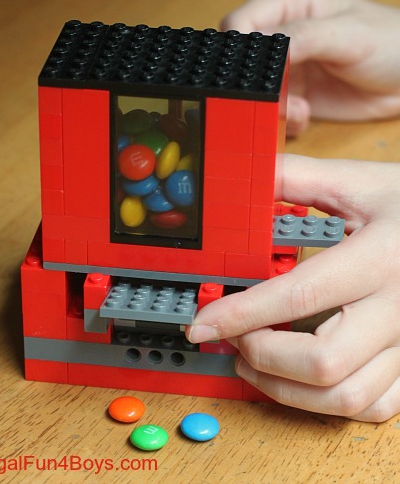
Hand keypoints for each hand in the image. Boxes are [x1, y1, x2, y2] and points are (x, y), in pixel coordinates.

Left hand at [186, 154, 399, 421]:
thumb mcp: (357, 181)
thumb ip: (296, 179)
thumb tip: (244, 181)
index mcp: (379, 258)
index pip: (300, 295)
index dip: (242, 314)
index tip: (203, 322)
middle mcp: (399, 308)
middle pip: (323, 362)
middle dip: (261, 355)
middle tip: (231, 336)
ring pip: (346, 397)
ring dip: (285, 389)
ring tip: (252, 362)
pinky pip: (375, 405)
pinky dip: (328, 401)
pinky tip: (302, 377)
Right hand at [222, 0, 399, 135]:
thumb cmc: (389, 43)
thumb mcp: (348, 34)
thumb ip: (303, 36)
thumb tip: (263, 49)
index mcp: (288, 4)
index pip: (239, 22)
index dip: (238, 49)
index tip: (254, 75)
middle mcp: (280, 36)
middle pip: (240, 63)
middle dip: (255, 86)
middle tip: (282, 98)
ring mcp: (283, 68)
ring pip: (252, 93)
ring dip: (271, 108)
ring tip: (301, 110)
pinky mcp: (290, 96)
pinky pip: (269, 112)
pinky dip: (282, 120)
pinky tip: (305, 116)